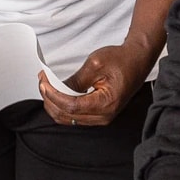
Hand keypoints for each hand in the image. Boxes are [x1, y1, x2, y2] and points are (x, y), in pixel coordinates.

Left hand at [39, 39, 154, 125]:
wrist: (137, 60)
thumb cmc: (121, 60)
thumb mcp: (95, 65)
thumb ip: (76, 80)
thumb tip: (57, 89)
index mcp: (106, 104)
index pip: (71, 106)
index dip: (53, 95)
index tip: (44, 83)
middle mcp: (105, 116)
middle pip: (67, 116)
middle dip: (50, 99)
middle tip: (42, 81)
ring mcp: (102, 117)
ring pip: (68, 118)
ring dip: (54, 104)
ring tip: (46, 86)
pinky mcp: (99, 114)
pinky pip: (75, 116)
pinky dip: (62, 106)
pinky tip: (56, 93)